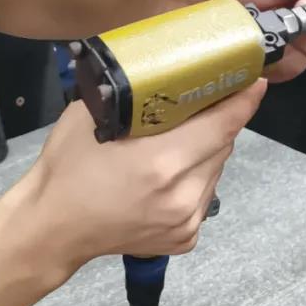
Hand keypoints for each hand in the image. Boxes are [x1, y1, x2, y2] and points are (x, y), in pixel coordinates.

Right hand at [17, 83, 265, 274]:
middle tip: (203, 105)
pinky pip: (204, 196)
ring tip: (177, 144)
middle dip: (218, 122)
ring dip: (205, 152)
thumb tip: (166, 67)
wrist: (52, 228)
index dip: (242, 101)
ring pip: (215, 171)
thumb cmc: (68, 167)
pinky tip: (166, 177)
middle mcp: (182, 194)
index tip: (253, 82)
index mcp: (162, 162)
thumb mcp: (94, 116)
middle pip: (222, 146)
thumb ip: (134, 93)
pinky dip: (194, 180)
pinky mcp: (185, 238)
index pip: (222, 125)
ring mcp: (186, 221)